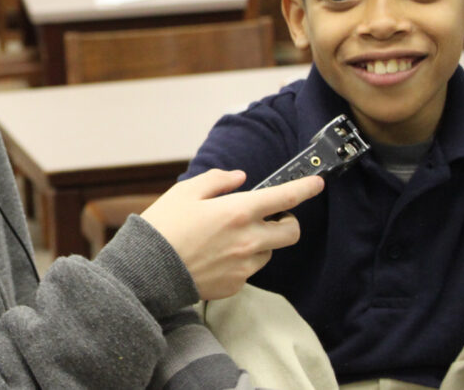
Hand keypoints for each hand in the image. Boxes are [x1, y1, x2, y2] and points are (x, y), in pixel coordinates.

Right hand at [140, 169, 323, 299]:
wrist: (148, 270)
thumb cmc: (164, 226)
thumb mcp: (185, 191)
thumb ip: (217, 180)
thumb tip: (240, 178)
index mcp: (238, 211)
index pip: (285, 197)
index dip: (306, 188)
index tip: (316, 183)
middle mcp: (248, 239)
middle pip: (292, 232)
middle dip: (288, 222)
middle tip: (272, 217)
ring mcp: (244, 265)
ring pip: (269, 252)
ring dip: (261, 242)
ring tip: (230, 239)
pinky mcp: (235, 285)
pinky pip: (249, 270)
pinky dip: (241, 261)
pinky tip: (216, 257)